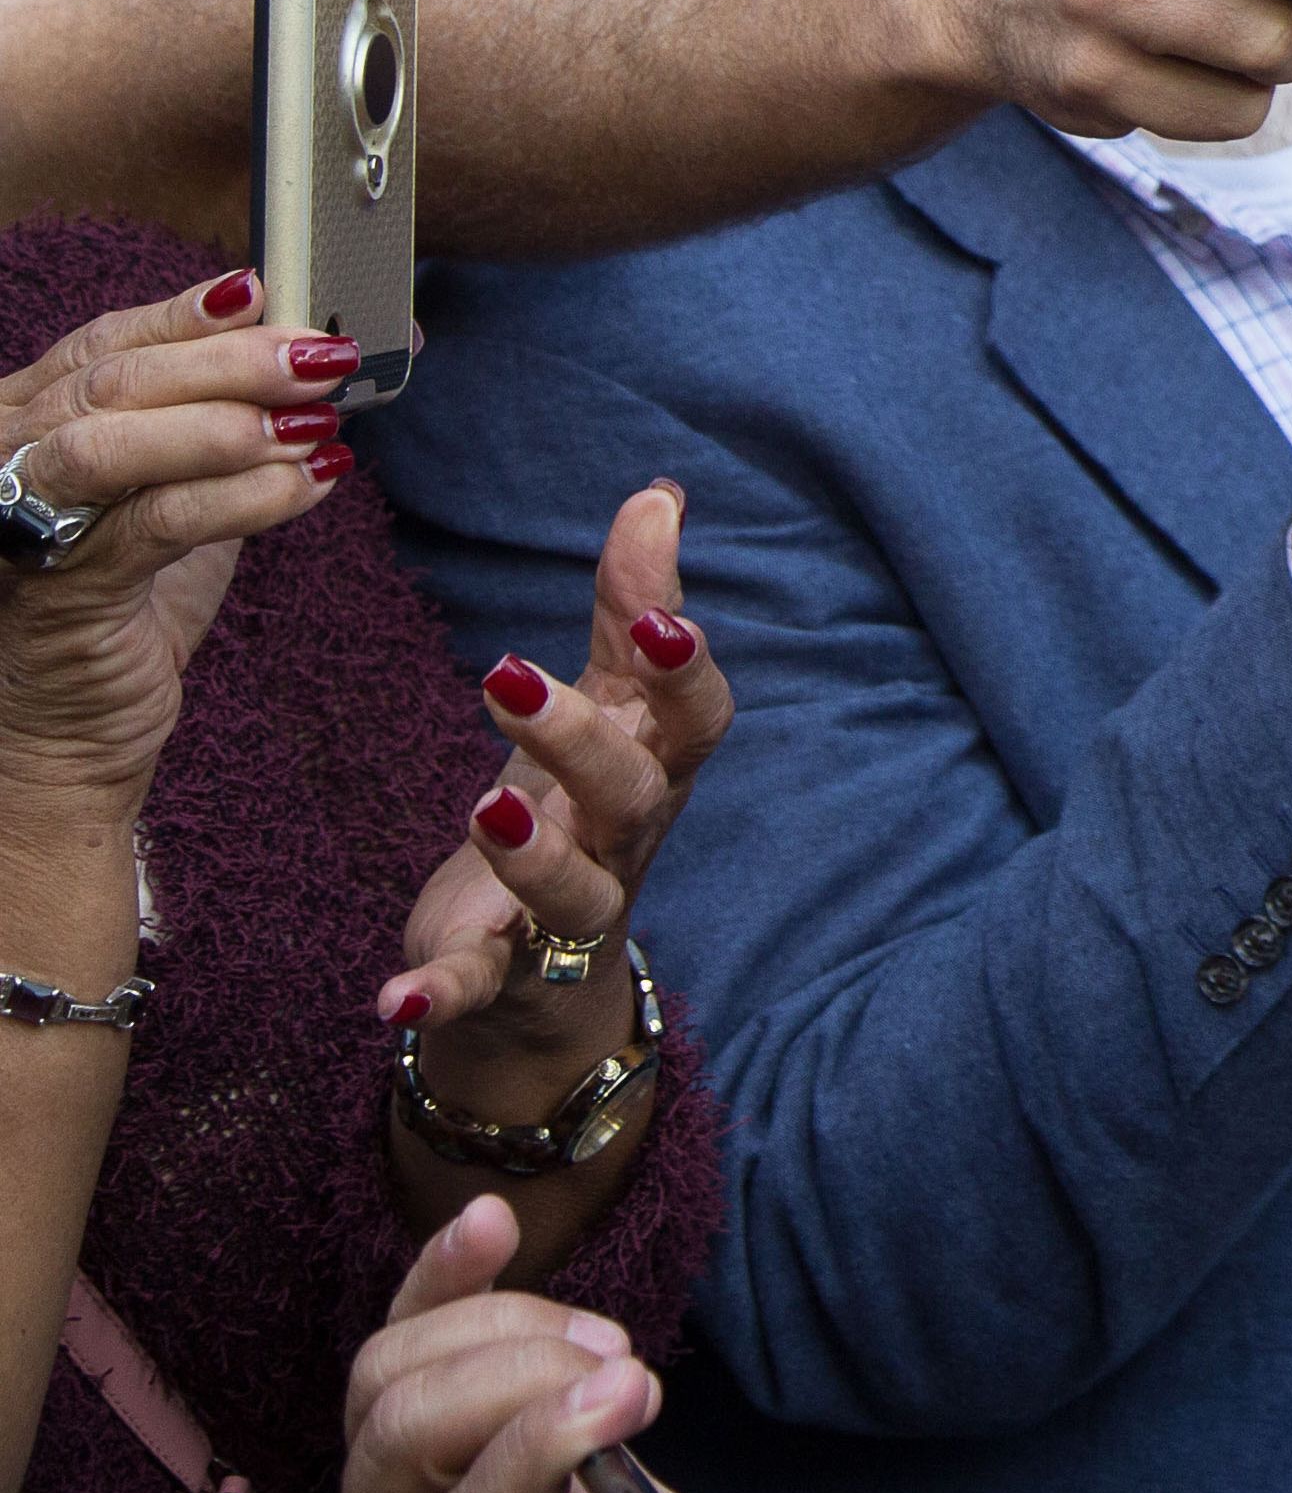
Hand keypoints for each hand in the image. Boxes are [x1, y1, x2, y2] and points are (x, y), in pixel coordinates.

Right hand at [0, 268, 347, 829]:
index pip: (105, 341)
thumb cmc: (124, 606)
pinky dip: (241, 496)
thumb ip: (226, 430)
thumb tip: (319, 363)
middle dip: (230, 361)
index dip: (191, 313)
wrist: (67, 732)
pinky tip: (309, 485)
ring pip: (113, 442)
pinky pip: (153, 524)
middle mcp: (6, 460)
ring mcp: (17, 524)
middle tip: (324, 356)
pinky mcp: (58, 593)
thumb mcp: (177, 496)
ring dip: (226, 424)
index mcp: (25, 421)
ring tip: (314, 423)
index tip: (272, 290)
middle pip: (114, 380)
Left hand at [336, 1201, 918, 1492]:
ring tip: (611, 1342)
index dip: (537, 1456)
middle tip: (633, 1372)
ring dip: (506, 1330)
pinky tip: (494, 1225)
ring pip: (386, 1377)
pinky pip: (392, 1334)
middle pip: (401, 1442)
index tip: (632, 1393)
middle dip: (523, 1382)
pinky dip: (442, 1275)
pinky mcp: (397, 1425)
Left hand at [383, 480, 725, 1112]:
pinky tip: (394, 999)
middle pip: (633, 793)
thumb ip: (629, 608)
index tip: (660, 618)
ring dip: (534, 856)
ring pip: (573, 891)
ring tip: (484, 809)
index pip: (697, 718)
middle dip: (581, 738)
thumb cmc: (579, 812)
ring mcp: (566, 914)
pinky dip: (443, 992)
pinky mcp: (500, 977)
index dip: (687, 672)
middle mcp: (623, 840)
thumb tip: (659, 494)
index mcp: (651, 766)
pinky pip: (478, 989)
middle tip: (505, 675)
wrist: (543, 975)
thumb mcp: (604, 708)